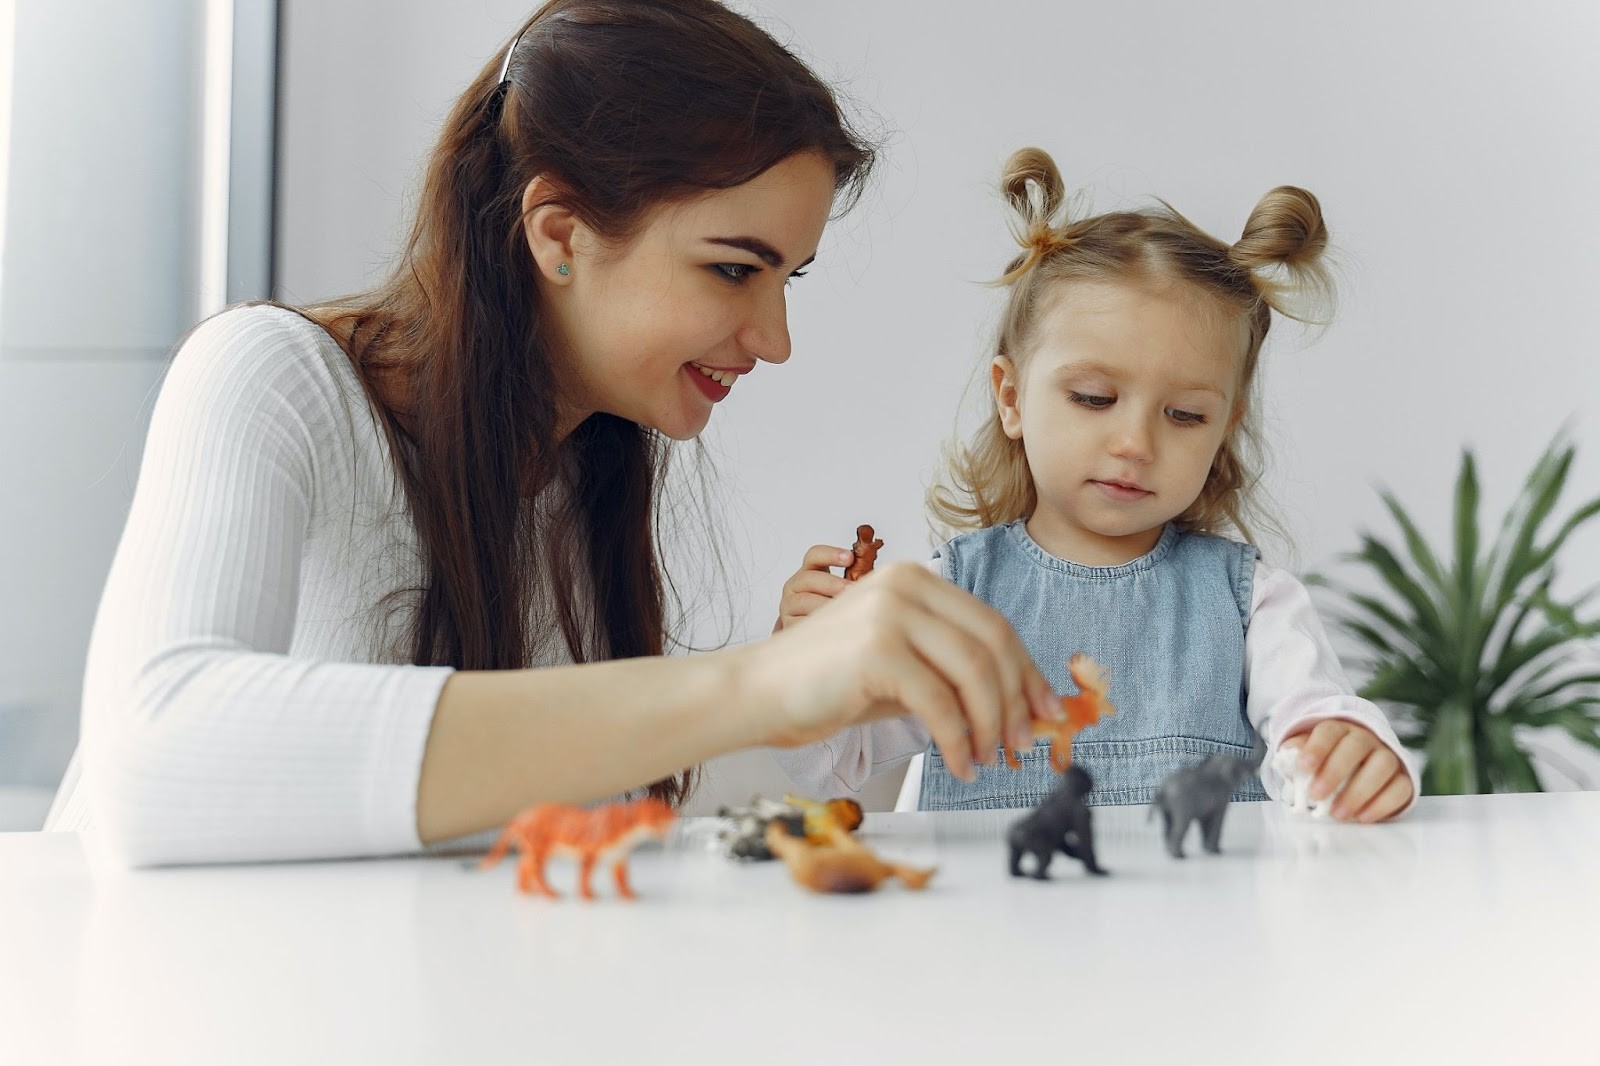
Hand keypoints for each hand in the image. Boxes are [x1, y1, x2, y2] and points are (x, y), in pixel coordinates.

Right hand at [740, 561, 1062, 781]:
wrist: (757, 694)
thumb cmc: (826, 685)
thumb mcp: (900, 667)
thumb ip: (951, 673)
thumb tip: (1020, 706)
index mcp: (914, 579)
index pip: (991, 623)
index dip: (1026, 671)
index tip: (1046, 711)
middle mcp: (906, 584)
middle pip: (992, 643)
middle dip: (1017, 700)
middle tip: (1023, 744)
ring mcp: (891, 612)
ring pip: (974, 672)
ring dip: (991, 724)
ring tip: (989, 759)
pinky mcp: (877, 649)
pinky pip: (940, 702)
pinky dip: (958, 739)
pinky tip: (959, 763)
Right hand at [772, 544, 854, 632]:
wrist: (808, 631)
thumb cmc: (827, 606)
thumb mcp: (837, 590)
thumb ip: (851, 580)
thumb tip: (876, 578)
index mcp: (808, 572)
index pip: (815, 555)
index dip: (831, 554)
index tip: (850, 558)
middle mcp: (795, 586)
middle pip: (809, 578)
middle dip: (833, 583)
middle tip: (851, 589)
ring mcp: (789, 605)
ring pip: (805, 601)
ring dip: (826, 604)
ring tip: (845, 609)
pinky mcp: (789, 624)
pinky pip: (803, 622)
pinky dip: (819, 623)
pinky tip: (834, 625)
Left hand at [1281, 719, 1413, 822]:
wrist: (1361, 766)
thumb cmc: (1327, 762)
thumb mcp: (1308, 756)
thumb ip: (1297, 755)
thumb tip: (1288, 755)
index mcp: (1339, 730)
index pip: (1329, 731)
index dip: (1317, 747)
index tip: (1303, 766)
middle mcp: (1367, 739)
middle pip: (1355, 746)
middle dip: (1335, 771)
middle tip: (1316, 795)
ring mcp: (1387, 757)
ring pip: (1382, 765)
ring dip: (1359, 791)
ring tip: (1338, 814)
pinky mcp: (1403, 778)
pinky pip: (1400, 787)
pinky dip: (1383, 803)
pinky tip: (1363, 817)